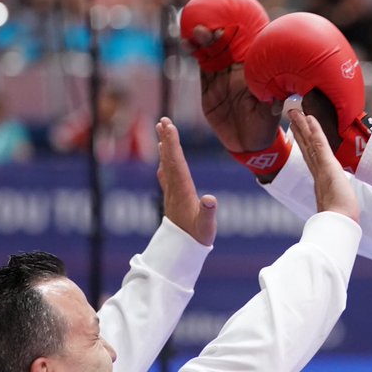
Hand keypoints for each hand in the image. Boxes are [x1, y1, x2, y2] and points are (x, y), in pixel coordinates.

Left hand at [156, 117, 217, 245]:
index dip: (173, 144)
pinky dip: (165, 161)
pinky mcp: (172, 197)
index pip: (177, 162)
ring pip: (166, 164)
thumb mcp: (207, 227)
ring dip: (164, 146)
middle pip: (169, 159)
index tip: (169, 127)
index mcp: (183, 191)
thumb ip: (208, 212)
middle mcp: (174, 188)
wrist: (182, 251)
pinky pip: (167, 173)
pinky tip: (163, 156)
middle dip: (166, 139)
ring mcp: (171, 192)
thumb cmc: (198, 237)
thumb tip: (210, 198)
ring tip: (160, 130)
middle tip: (163, 120)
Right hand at [188, 25, 280, 152]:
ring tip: (196, 32)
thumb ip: (272, 99)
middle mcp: (238, 67)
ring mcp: (222, 73)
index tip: (231, 25)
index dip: (240, 32)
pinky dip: (194, 52)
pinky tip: (187, 44)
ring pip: (211, 50)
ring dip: (203, 39)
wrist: (246, 142)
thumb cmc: (264, 124)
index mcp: (255, 69)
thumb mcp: (270, 111)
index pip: (248, 45)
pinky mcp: (208, 83)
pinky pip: (201, 64)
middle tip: (208, 27)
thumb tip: (281, 93)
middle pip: (227, 43)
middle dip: (217, 32)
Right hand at [288, 108, 358, 223]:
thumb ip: (333, 201)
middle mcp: (318, 171)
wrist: (339, 223)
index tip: (297, 128)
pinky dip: (315, 132)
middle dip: (298, 130)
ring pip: (310, 143)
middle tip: (291, 113)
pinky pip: (320, 145)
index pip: (311, 154)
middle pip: (306, 146)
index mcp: (321, 178)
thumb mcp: (337, 205)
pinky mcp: (327, 167)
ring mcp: (321, 168)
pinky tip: (310, 119)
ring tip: (294, 111)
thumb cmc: (340, 218)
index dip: (303, 140)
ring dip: (302, 126)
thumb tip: (333, 205)